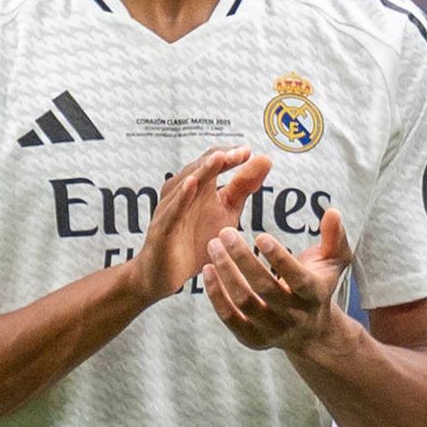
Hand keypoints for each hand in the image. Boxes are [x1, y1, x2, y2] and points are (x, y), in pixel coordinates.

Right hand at [124, 146, 269, 305]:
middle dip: (219, 159)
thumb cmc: (193, 241)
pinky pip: (171, 212)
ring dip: (201, 171)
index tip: (249, 152)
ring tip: (218, 157)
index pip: (212, 162)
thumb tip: (264, 158)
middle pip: (198, 168)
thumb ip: (243, 186)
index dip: (230, 155)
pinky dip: (181, 197)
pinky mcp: (161, 231)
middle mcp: (180, 195)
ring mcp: (169, 212)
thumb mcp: (226, 211)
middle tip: (241, 153)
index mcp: (198, 188)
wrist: (163, 275)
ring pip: (183, 186)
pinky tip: (192, 184)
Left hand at [202, 206, 355, 352]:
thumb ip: (334, 238)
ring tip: (213, 246)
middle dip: (243, 259)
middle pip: (264, 288)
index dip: (279, 258)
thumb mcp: (334, 262)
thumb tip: (332, 211)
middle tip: (226, 233)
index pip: (297, 277)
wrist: (312, 332)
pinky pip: (229, 317)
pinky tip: (207, 270)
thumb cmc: (319, 285)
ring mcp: (271, 330)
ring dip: (225, 273)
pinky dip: (215, 294)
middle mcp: (294, 315)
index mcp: (314, 294)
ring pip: (243, 302)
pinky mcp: (251, 338)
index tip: (260, 235)